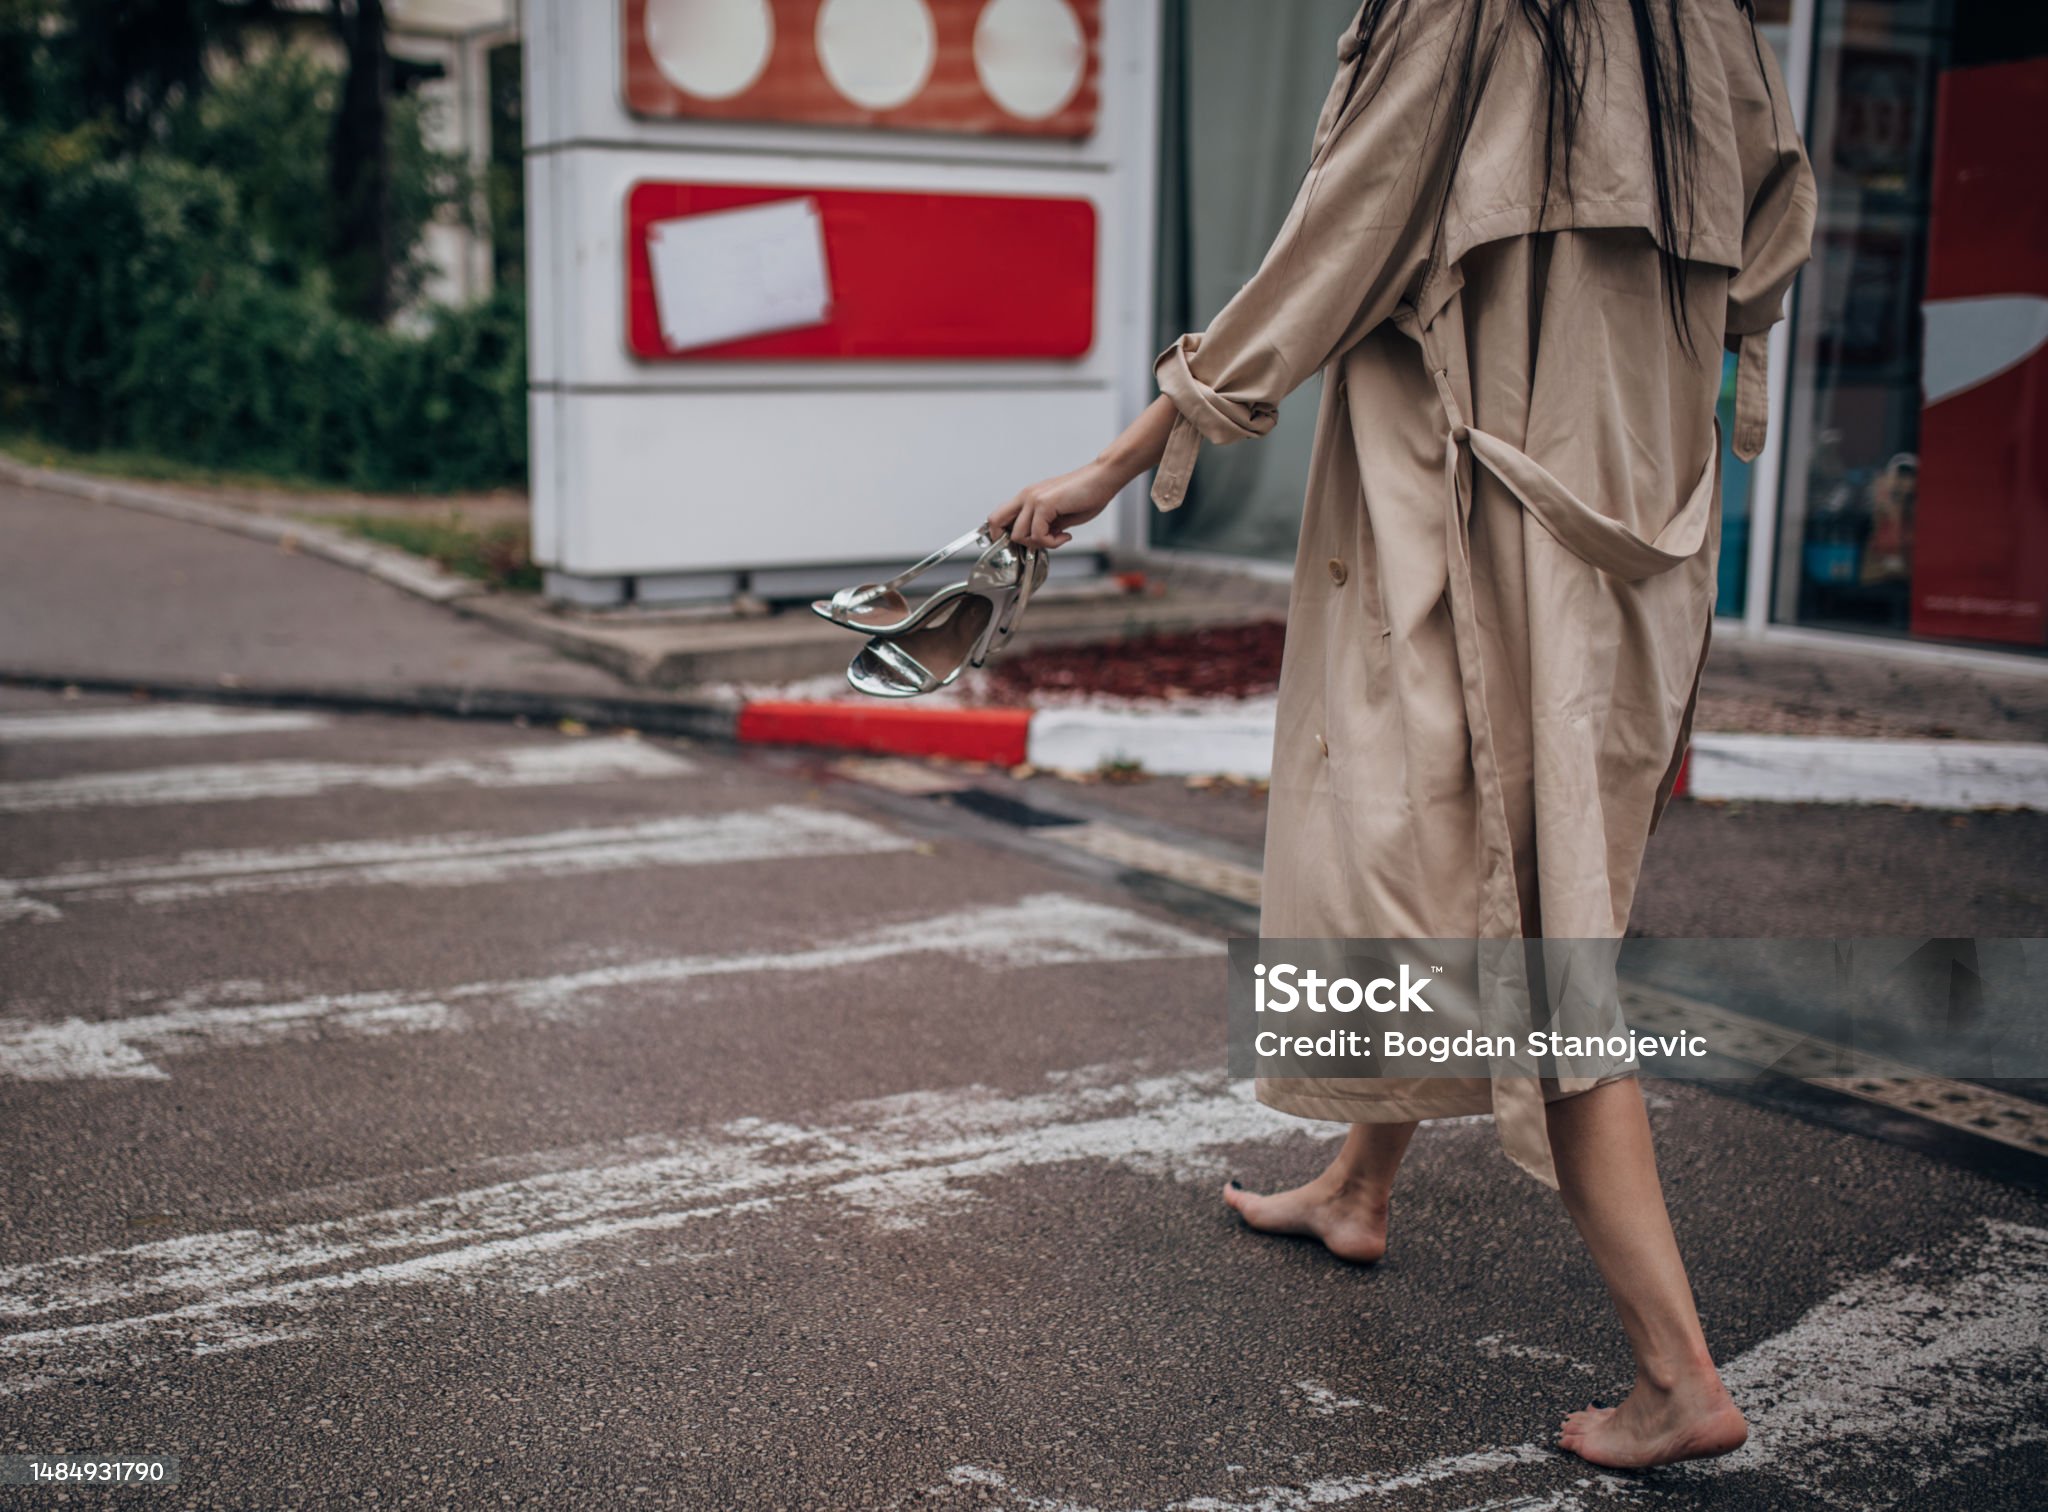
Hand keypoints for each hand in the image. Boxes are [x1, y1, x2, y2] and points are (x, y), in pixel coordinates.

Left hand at [988, 460, 1121, 550]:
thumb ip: (1046, 527)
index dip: (1002, 535)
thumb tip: (1039, 542)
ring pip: (1018, 535)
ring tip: (1059, 538)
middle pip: (995, 522)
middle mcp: (1026, 496)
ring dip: (1039, 544)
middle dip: (1009, 542)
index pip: (999, 517)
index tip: (1024, 545)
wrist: (1104, 478)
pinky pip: (1037, 534)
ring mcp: (1033, 498)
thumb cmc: (1087, 494)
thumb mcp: (1060, 516)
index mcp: (1028, 497)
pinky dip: (1052, 542)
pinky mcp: (1044, 503)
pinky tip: (1066, 535)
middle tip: (1035, 545)